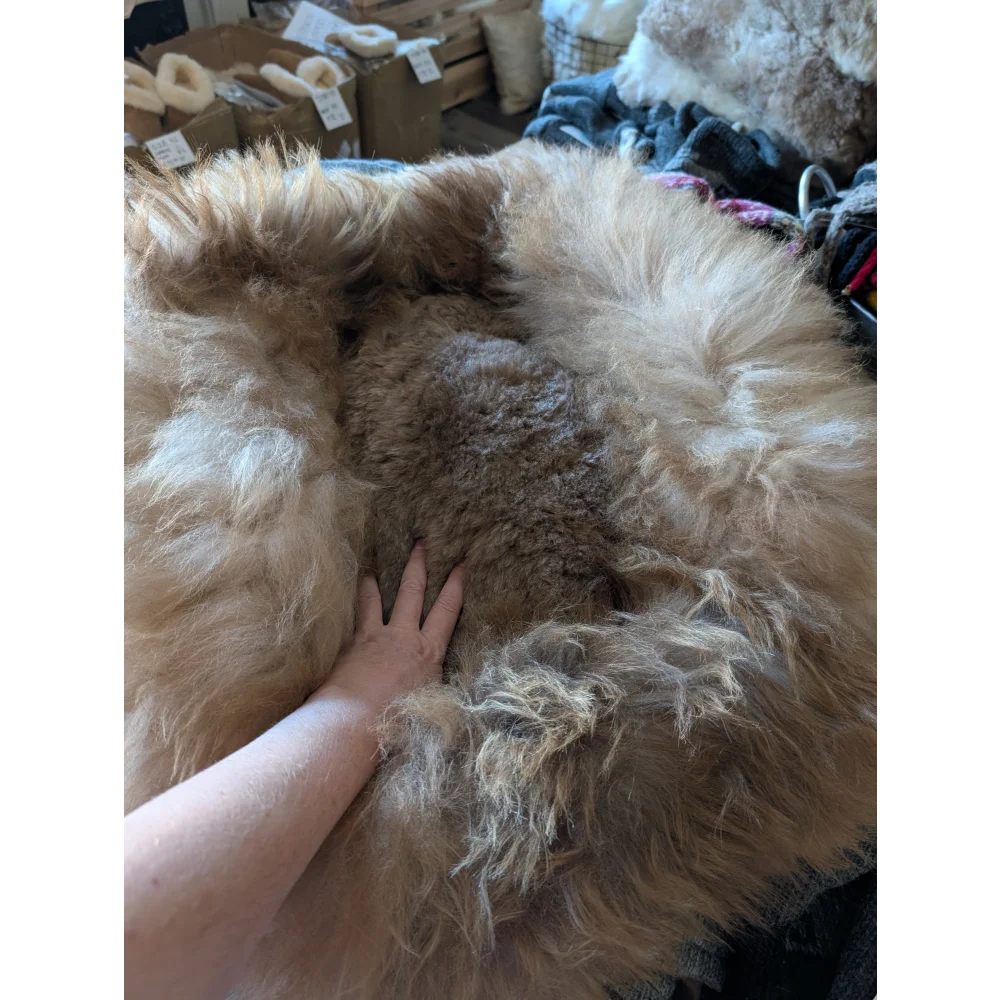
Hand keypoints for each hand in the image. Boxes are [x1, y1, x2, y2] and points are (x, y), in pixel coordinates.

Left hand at [315, 542, 466, 713]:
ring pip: (375, 601)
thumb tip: (451, 691)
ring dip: (374, 584)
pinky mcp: (349, 648)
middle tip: (420, 543)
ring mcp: (373, 639)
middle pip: (412, 593)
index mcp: (428, 652)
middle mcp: (402, 637)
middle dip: (418, 566)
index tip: (462, 563)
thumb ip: (442, 690)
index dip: (456, 585)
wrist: (354, 723)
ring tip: (370, 569)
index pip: (447, 611)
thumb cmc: (399, 721)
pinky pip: (350, 622)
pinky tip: (339, 607)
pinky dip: (349, 613)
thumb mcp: (435, 707)